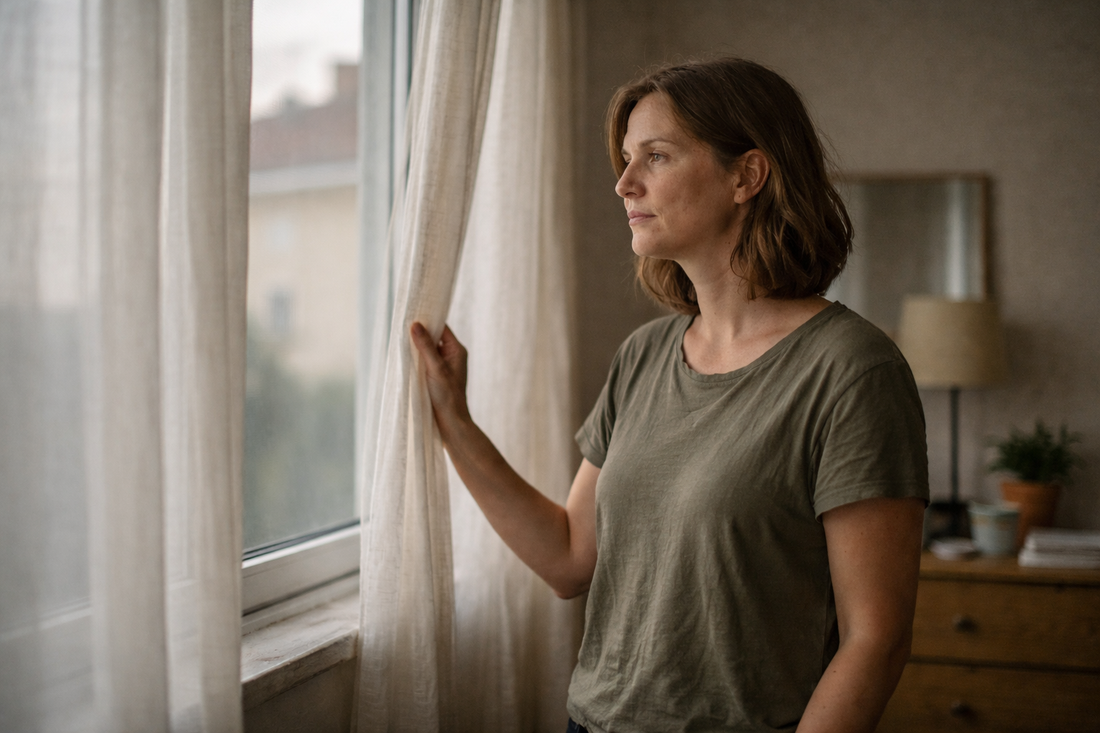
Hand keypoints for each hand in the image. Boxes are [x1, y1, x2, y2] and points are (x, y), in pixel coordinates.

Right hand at [409, 322, 470, 436]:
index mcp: (457, 350)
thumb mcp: (435, 368)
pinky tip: (404, 358)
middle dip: (419, 334)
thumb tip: (415, 324)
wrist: (451, 424)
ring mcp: (443, 367)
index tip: (412, 314)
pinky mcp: (435, 376)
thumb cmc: (448, 396)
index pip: (442, 328)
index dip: (428, 321)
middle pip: (433, 338)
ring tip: (400, 341)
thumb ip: (426, 346)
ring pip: (427, 350)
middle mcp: (451, 356)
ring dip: (415, 348)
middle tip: (401, 326)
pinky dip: (415, 359)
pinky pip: (423, 362)